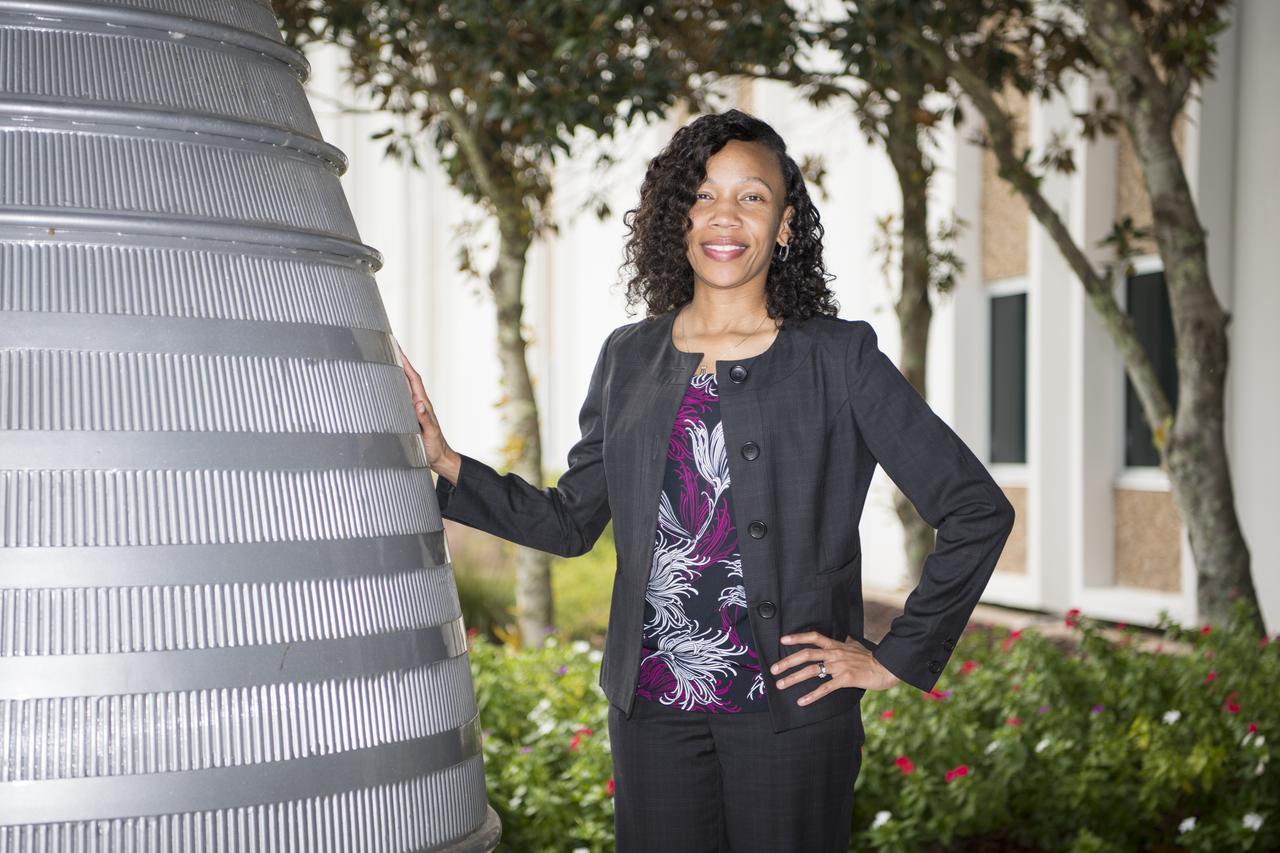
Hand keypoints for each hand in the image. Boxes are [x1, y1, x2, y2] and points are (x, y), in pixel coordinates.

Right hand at [398, 345, 460, 484]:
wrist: (440, 459)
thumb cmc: (435, 448)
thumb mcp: (430, 435)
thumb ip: (425, 420)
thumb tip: (419, 404)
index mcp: (423, 405)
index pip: (414, 380)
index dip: (406, 364)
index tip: (398, 349)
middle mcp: (418, 404)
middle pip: (409, 379)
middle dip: (400, 362)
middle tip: (389, 347)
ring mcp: (415, 410)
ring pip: (404, 387)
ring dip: (397, 373)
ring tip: (386, 360)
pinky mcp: (411, 416)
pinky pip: (401, 398)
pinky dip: (395, 388)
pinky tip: (387, 386)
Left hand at [771, 631, 900, 705]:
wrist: (887, 667)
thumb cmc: (872, 658)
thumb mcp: (856, 646)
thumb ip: (846, 643)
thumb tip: (844, 637)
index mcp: (836, 645)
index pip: (814, 637)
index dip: (798, 637)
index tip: (782, 639)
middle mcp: (835, 654)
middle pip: (806, 654)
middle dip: (788, 661)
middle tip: (774, 669)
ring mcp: (839, 666)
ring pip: (812, 670)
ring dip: (794, 678)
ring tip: (781, 684)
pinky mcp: (845, 679)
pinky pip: (825, 688)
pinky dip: (812, 695)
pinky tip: (802, 701)